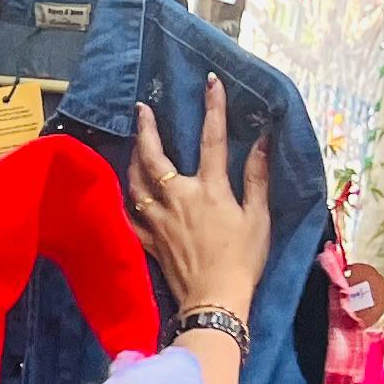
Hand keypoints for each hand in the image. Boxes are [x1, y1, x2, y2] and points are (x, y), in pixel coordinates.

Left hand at [128, 75, 275, 318]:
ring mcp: (158, 220)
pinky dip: (123, 200)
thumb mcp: (259, 217)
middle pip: (155, 157)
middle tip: (141, 109)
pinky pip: (129, 216)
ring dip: (133, 160)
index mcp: (210, 190)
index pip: (211, 140)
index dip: (212, 108)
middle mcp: (178, 198)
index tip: (210, 83)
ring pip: (135, 183)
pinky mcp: (148, 240)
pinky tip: (121, 191)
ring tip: (133, 145)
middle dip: (147, 129)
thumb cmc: (242, 259)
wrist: (214, 299)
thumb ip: (257, 178)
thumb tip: (261, 141)